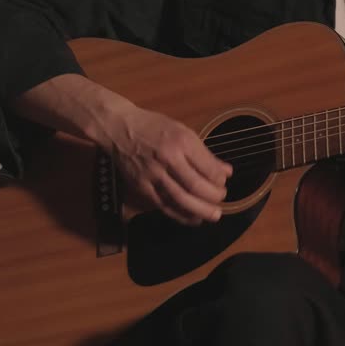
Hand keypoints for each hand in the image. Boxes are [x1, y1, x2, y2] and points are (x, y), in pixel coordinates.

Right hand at [14, 74, 232, 225]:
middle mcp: (168, 159)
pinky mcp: (141, 187)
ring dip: (200, 210)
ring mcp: (153, 174)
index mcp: (181, 142)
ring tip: (213, 216)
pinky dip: (180, 214)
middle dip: (213, 197)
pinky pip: (163, 205)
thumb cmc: (154, 127)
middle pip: (195, 186)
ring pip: (180, 199)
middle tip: (222, 201)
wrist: (119, 128)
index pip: (207, 167)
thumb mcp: (182, 131)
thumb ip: (204, 153)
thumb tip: (226, 172)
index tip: (224, 183)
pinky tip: (192, 218)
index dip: (219, 179)